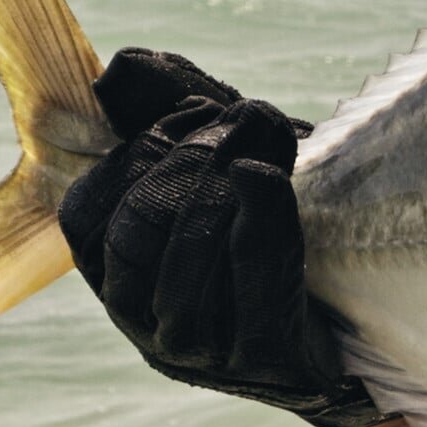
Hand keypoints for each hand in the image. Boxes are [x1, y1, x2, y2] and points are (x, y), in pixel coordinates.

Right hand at [57, 48, 382, 426]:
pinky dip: (258, 215)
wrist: (340, 345)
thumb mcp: (213, 194)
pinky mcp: (259, 355)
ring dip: (220, 185)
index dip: (134, 155)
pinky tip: (267, 174)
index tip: (193, 114)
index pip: (87, 217)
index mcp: (118, 287)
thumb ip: (173, 139)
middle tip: (234, 124)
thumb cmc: (266, 255)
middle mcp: (145, 326)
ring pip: (186, 256)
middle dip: (184, 162)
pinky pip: (250, 277)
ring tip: (255, 148)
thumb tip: (121, 71)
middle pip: (135, 230)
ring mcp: (200, 349)